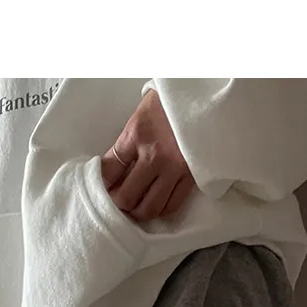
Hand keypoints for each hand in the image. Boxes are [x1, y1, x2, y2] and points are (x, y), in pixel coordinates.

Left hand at [98, 89, 196, 225]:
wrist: (206, 94)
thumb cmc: (171, 100)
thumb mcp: (140, 114)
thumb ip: (126, 142)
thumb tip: (110, 168)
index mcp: (137, 134)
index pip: (109, 170)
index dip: (100, 183)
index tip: (100, 187)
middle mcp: (155, 156)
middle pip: (127, 197)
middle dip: (116, 203)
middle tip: (115, 201)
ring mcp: (176, 168)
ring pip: (150, 207)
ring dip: (138, 212)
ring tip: (134, 206)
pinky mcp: (193, 175)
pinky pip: (173, 204)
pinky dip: (160, 209)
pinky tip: (155, 203)